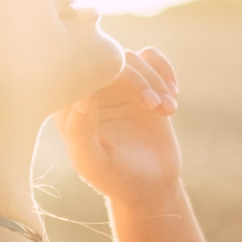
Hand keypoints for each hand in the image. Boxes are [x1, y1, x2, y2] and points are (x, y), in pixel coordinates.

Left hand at [58, 47, 181, 209]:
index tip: (140, 103)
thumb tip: (81, 97)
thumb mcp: (95, 163)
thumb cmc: (116, 178)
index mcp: (69, 106)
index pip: (82, 73)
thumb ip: (80, 133)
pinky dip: (165, 71)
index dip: (111, 77)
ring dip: (155, 80)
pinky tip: (172, 97)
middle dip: (137, 79)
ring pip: (133, 59)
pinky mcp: (140, 83)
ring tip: (167, 110)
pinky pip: (150, 58)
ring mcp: (115, 85)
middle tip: (153, 106)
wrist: (149, 184)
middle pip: (111, 61)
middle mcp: (90, 90)